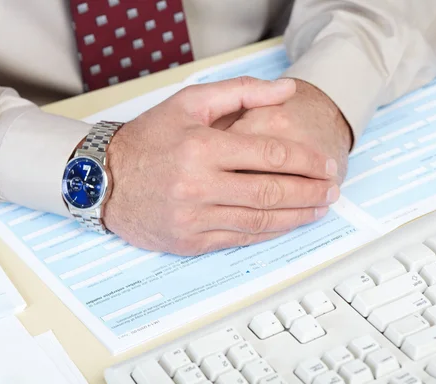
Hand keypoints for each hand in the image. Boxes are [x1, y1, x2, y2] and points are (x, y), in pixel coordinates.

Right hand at [103, 77, 338, 255]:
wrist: (103, 180)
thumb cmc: (148, 139)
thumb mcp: (189, 103)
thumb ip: (241, 92)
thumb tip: (286, 90)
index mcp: (201, 147)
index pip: (270, 156)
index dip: (306, 162)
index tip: (326, 165)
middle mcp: (198, 185)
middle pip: (271, 192)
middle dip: (310, 192)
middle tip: (332, 190)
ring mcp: (194, 217)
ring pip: (259, 220)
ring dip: (297, 216)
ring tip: (319, 209)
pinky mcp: (190, 241)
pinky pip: (239, 239)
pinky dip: (268, 233)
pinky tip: (287, 225)